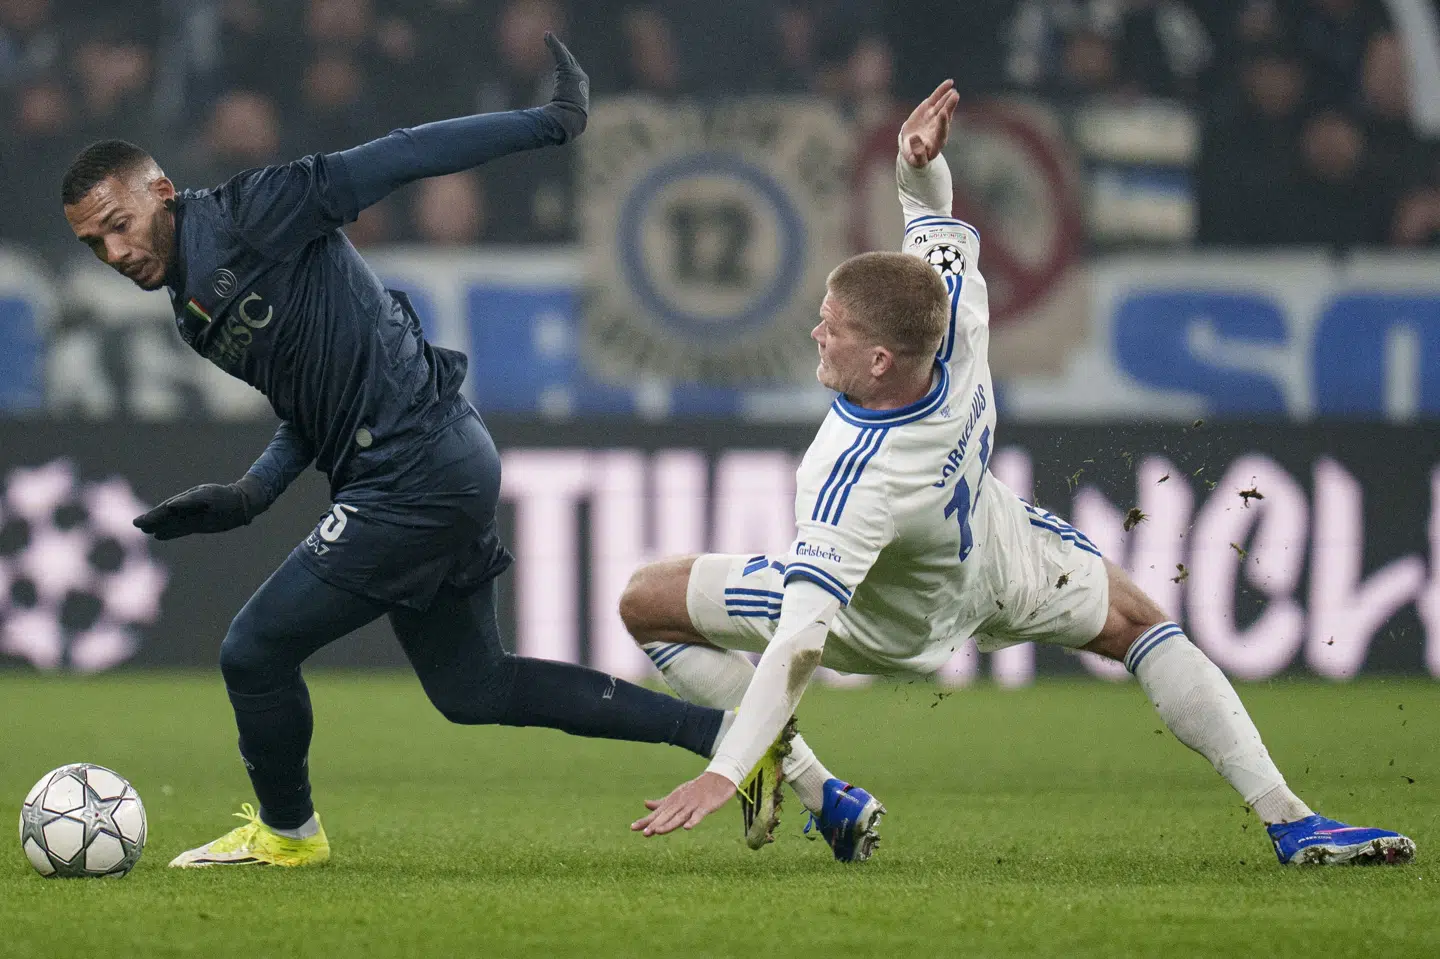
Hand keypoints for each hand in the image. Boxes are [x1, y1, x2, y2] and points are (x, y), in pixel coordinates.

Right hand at [133, 483, 252, 540]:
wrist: (241, 504)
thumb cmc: (224, 497)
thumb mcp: (207, 496)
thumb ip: (189, 501)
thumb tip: (170, 505)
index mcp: (187, 499)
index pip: (166, 508)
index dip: (154, 515)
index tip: (142, 521)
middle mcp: (187, 508)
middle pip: (166, 515)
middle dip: (152, 520)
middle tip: (136, 525)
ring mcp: (192, 516)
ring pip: (171, 523)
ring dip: (158, 527)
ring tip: (144, 530)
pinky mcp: (198, 525)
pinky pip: (180, 530)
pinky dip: (170, 533)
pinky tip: (159, 536)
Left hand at [542, 31, 588, 142]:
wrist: (570, 119)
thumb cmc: (565, 122)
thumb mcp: (560, 116)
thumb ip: (554, 114)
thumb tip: (541, 124)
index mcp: (581, 89)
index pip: (574, 73)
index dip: (567, 64)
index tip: (561, 57)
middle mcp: (580, 78)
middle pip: (571, 61)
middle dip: (563, 52)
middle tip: (556, 43)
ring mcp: (575, 73)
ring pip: (565, 55)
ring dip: (556, 45)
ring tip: (547, 36)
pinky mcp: (568, 70)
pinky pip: (559, 53)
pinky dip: (553, 44)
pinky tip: (547, 35)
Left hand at [631, 772, 736, 836]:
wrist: (717, 779)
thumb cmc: (694, 789)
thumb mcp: (676, 796)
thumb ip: (661, 803)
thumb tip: (645, 804)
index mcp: (672, 802)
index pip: (657, 813)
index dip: (646, 821)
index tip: (633, 828)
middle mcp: (680, 803)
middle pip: (666, 816)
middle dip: (655, 824)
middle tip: (644, 833)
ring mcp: (692, 805)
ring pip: (679, 817)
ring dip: (669, 824)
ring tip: (658, 831)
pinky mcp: (705, 807)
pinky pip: (698, 815)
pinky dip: (693, 821)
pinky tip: (687, 828)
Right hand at [899, 79, 958, 167]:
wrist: (911, 146)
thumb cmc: (915, 155)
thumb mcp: (915, 159)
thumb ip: (918, 153)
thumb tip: (916, 138)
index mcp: (937, 141)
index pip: (941, 131)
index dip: (943, 123)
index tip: (943, 113)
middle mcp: (939, 128)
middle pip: (945, 117)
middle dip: (949, 106)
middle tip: (954, 96)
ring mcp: (935, 117)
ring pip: (942, 106)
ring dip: (947, 98)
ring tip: (953, 91)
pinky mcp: (930, 109)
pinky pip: (936, 99)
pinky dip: (942, 91)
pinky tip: (950, 83)